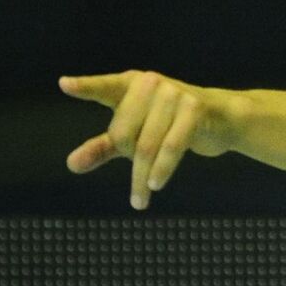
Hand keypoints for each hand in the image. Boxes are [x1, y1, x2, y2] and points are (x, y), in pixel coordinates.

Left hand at [59, 70, 232, 208]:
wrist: (220, 117)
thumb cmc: (168, 125)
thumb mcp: (133, 135)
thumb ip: (102, 147)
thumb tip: (71, 165)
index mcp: (130, 84)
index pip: (104, 88)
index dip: (85, 87)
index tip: (64, 85)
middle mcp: (150, 83)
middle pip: (124, 134)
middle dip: (128, 159)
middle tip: (138, 174)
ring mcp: (173, 93)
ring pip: (146, 146)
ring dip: (142, 177)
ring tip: (139, 201)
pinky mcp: (194, 108)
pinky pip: (172, 146)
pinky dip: (162, 169)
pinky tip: (154, 185)